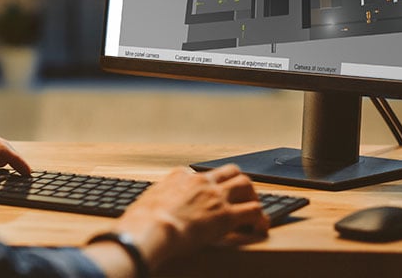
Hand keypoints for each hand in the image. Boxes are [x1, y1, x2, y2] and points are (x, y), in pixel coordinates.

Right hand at [85, 164, 268, 273]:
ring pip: (246, 184)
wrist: (150, 229)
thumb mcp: (144, 203)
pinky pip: (252, 212)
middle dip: (238, 182)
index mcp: (180, 176)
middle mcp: (201, 181)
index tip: (210, 194)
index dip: (208, 185)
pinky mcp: (226, 214)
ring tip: (254, 209)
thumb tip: (140, 215)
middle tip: (242, 195)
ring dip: (252, 196)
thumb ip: (151, 202)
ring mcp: (215, 196)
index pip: (200, 173)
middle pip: (229, 171)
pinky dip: (260, 219)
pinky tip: (260, 227)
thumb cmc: (141, 223)